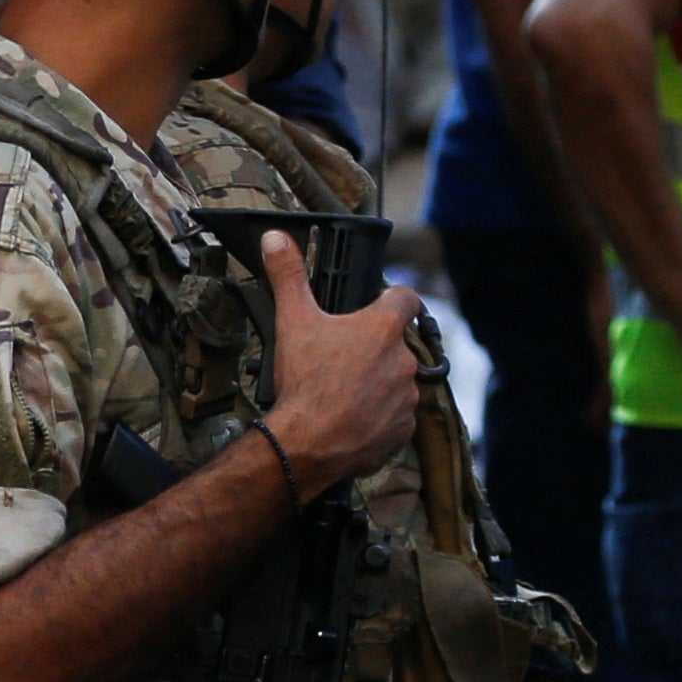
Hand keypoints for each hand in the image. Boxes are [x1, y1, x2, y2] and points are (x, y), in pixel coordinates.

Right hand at [259, 228, 421, 493]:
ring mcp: (406, 398)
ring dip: (377, 384)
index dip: (393, 297)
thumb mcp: (292, 320)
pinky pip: (394, 418)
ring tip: (342, 392)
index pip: (406, 297)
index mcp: (383, 328)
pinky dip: (378, 418)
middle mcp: (404, 361)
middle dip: (373, 348)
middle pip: (396, 344)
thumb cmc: (305, 382)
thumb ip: (288, 275)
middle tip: (341, 358)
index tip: (379, 303)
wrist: (307, 444)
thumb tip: (275, 237)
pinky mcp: (402, 431)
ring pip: (396, 382)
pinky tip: (350, 420)